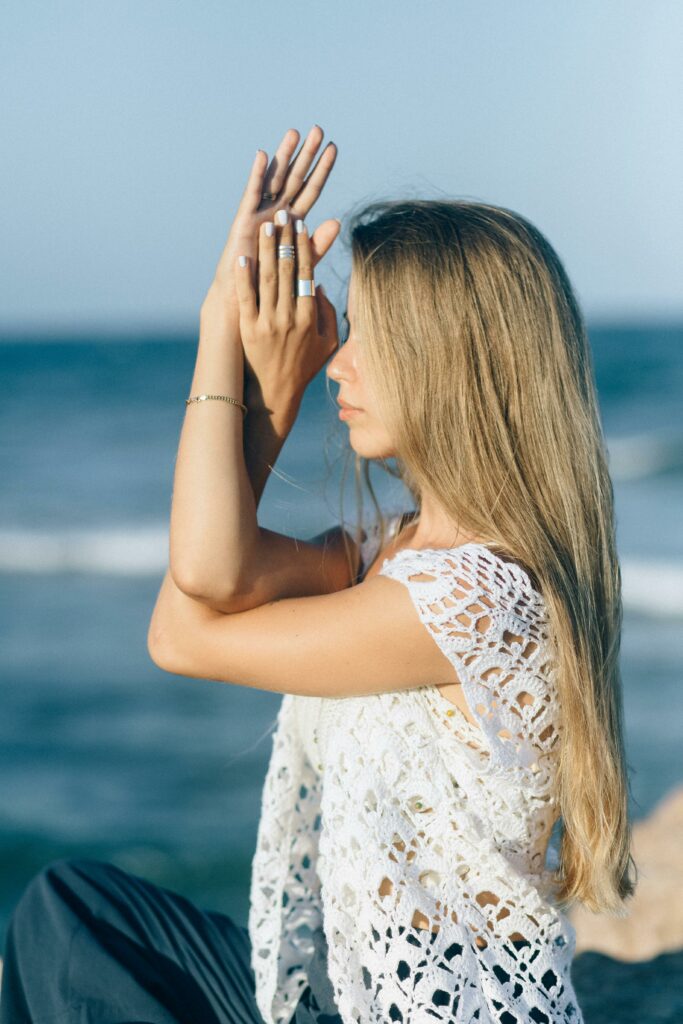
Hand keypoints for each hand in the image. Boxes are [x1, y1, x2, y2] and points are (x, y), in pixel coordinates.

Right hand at [202, 126, 339, 332]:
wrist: (245, 301)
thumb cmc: (271, 285)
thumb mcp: (300, 262)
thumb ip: (317, 243)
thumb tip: (338, 222)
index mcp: (292, 222)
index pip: (311, 190)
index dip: (322, 170)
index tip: (334, 148)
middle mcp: (276, 213)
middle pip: (295, 177)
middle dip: (306, 154)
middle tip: (318, 129)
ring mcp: (259, 214)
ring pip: (274, 179)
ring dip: (284, 155)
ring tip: (295, 132)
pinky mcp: (243, 221)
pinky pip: (252, 194)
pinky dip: (258, 175)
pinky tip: (264, 155)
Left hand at [234, 212, 338, 408]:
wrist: (276, 393)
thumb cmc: (304, 367)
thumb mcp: (328, 344)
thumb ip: (328, 314)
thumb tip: (321, 286)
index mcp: (310, 318)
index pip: (307, 274)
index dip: (305, 247)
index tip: (302, 225)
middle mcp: (290, 317)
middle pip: (287, 269)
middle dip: (284, 238)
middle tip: (282, 214)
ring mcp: (268, 323)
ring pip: (267, 278)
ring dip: (265, 249)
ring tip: (264, 225)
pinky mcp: (248, 329)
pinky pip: (246, 297)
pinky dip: (244, 276)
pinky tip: (242, 256)